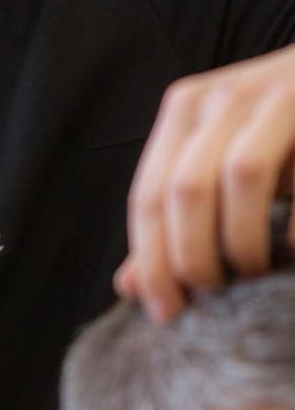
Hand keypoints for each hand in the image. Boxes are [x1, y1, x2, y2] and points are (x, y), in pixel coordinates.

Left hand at [115, 45, 294, 321]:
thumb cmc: (280, 132)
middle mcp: (220, 98)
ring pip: (241, 177)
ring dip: (244, 239)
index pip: (147, 193)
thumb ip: (175, 216)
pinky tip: (293, 249)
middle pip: (186, 188)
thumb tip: (130, 284)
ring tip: (254, 270)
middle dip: (193, 255)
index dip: (150, 259)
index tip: (164, 312)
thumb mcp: (220, 161)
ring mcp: (273, 98)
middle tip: (212, 294)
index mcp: (184, 109)